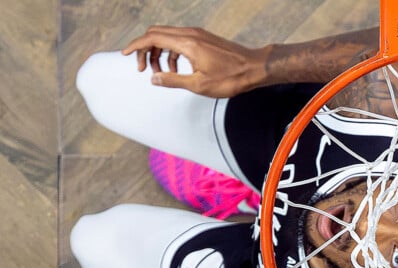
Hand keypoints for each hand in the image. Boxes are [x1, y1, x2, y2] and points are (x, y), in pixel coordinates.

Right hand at [122, 26, 269, 97]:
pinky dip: (172, 52)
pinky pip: (180, 40)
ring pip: (168, 37)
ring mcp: (198, 34)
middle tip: (141, 68)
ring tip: (161, 73)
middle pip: (156, 33)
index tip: (124, 55)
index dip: (135, 46)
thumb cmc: (231, 78)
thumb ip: (173, 80)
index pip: (152, 38)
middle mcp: (190, 33)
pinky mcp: (204, 38)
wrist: (255, 68)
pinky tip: (176, 69)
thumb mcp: (199, 85)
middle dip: (145, 50)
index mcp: (187, 43)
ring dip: (159, 53)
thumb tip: (153, 78)